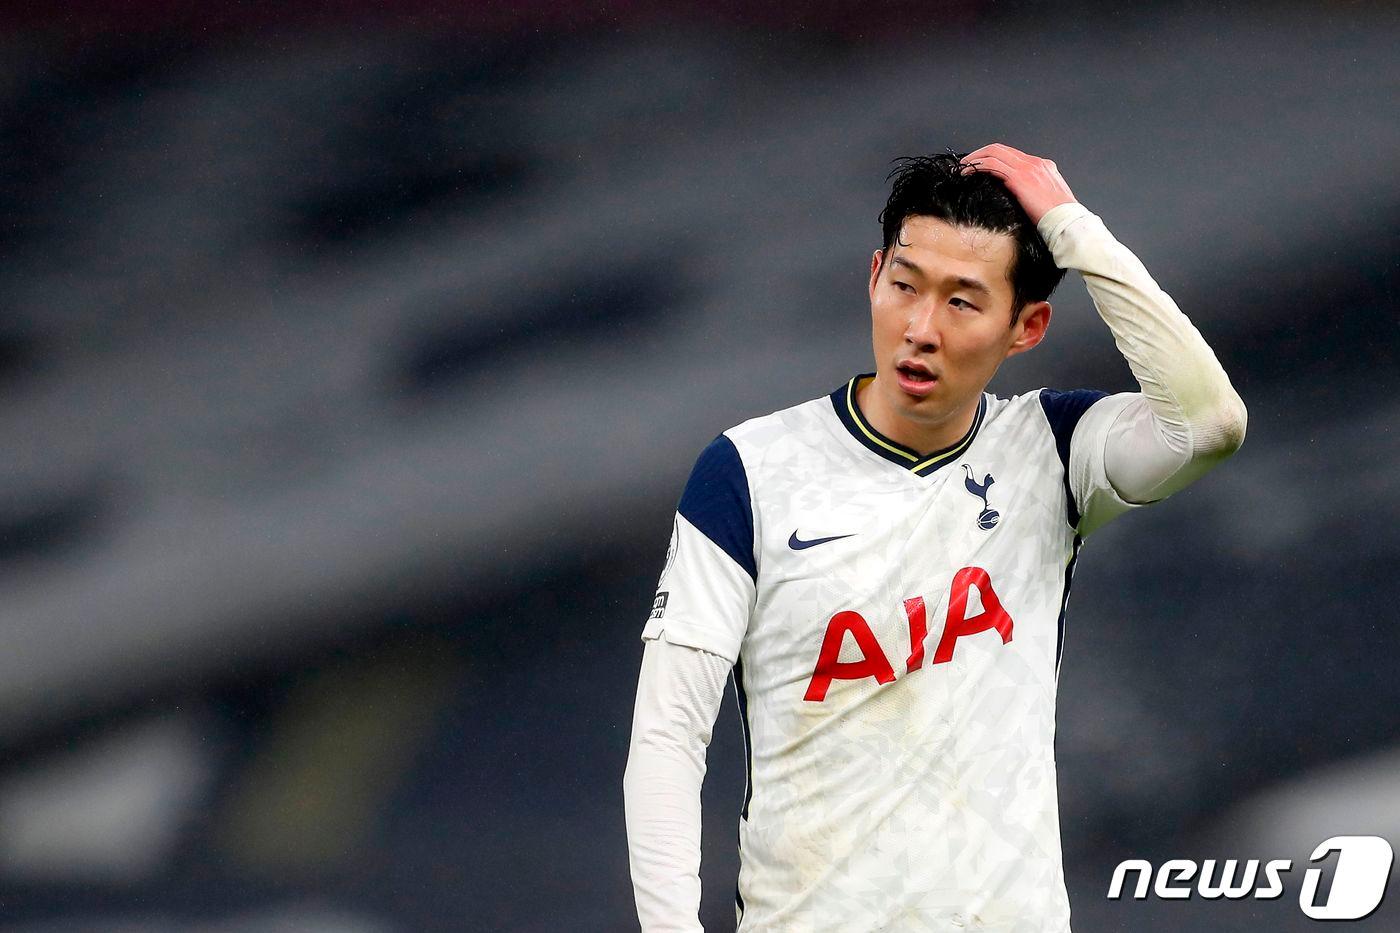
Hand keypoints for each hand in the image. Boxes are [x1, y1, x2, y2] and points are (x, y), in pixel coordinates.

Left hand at [960, 143, 1076, 225]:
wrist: (1066, 220)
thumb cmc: (1057, 217)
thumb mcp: (1046, 198)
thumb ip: (1033, 191)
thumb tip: (1015, 195)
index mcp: (1043, 165)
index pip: (1013, 154)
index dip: (994, 156)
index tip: (981, 164)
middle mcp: (1035, 162)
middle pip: (1001, 149)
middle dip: (981, 153)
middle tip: (966, 162)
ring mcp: (1027, 167)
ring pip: (994, 152)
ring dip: (975, 158)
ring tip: (963, 167)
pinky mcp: (1019, 177)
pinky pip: (992, 164)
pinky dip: (977, 166)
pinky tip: (966, 173)